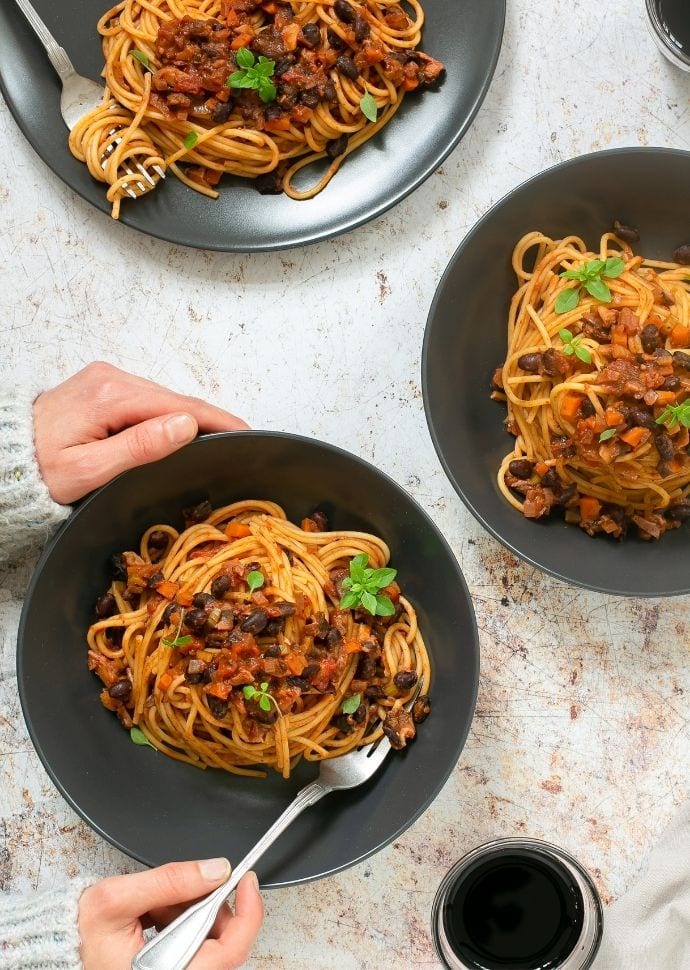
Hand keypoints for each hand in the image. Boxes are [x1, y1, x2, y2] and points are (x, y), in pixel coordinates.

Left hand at [33, 362, 248, 504]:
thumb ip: (139, 446)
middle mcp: (110, 378)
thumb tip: (186, 424)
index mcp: (110, 396)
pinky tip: (182, 428)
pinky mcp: (103, 385)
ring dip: (189, 416)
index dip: (218, 420)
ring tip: (218, 436)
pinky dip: (169, 413)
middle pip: (175, 399)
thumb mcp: (89, 468)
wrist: (5, 458)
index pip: (180, 406)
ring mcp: (106, 379)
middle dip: (209, 418)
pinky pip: (148, 398)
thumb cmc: (40, 470)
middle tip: (240, 439)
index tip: (246, 431)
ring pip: (163, 398)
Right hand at [78, 859, 262, 969]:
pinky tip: (159, 915)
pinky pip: (196, 941)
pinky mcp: (176, 967)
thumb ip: (168, 881)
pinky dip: (183, 920)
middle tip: (186, 886)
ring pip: (210, 938)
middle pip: (223, 939)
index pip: (230, 950)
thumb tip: (215, 868)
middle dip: (210, 904)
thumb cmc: (82, 939)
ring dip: (192, 911)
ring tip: (158, 906)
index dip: (248, 913)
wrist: (65, 951)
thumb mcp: (118, 899)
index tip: (247, 880)